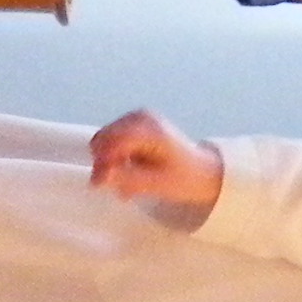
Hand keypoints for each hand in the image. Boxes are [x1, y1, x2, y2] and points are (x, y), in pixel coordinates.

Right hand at [88, 109, 224, 211]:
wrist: (203, 170)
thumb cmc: (183, 178)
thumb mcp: (156, 184)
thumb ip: (127, 180)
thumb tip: (99, 179)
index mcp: (150, 129)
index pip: (113, 141)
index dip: (102, 163)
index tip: (98, 185)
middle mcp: (141, 116)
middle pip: (104, 137)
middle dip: (105, 163)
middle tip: (115, 185)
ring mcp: (138, 116)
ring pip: (105, 138)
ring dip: (110, 161)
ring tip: (125, 182)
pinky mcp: (136, 122)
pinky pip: (113, 138)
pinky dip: (115, 156)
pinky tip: (129, 170)